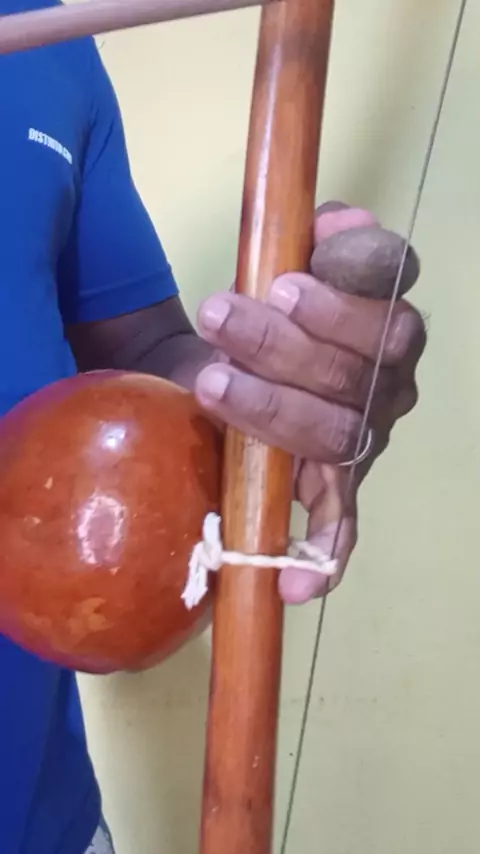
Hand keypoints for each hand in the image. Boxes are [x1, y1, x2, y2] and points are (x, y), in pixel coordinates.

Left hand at [194, 202, 425, 603]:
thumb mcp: (275, 271)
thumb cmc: (261, 322)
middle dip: (288, 343)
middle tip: (219, 317)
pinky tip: (299, 586)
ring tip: (212, 385)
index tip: (283, 282)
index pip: (396, 286)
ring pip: (340, 431)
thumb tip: (340, 218)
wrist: (231, 378)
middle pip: (364, 364)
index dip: (350, 285)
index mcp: (382, 312)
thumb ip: (306, 243)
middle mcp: (390, 378)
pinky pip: (343, 527)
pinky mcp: (337, 488)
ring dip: (276, 409)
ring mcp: (366, 438)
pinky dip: (326, 556)